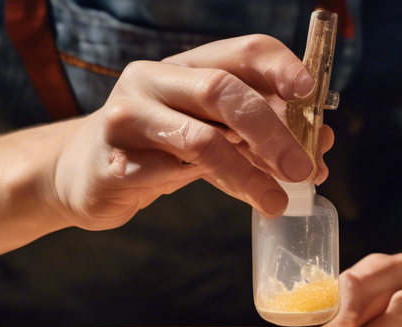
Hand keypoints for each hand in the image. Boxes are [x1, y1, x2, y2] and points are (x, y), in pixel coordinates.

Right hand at [49, 35, 333, 230]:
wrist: (82, 175)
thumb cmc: (154, 150)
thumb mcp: (207, 134)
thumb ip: (255, 136)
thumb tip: (319, 145)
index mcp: (183, 66)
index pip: (240, 50)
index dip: (281, 67)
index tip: (310, 93)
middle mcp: (151, 80)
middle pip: (222, 89)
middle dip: (271, 130)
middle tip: (302, 167)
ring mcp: (126, 117)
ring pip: (199, 138)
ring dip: (247, 172)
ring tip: (275, 201)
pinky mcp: (112, 159)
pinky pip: (168, 174)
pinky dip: (208, 188)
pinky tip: (237, 199)